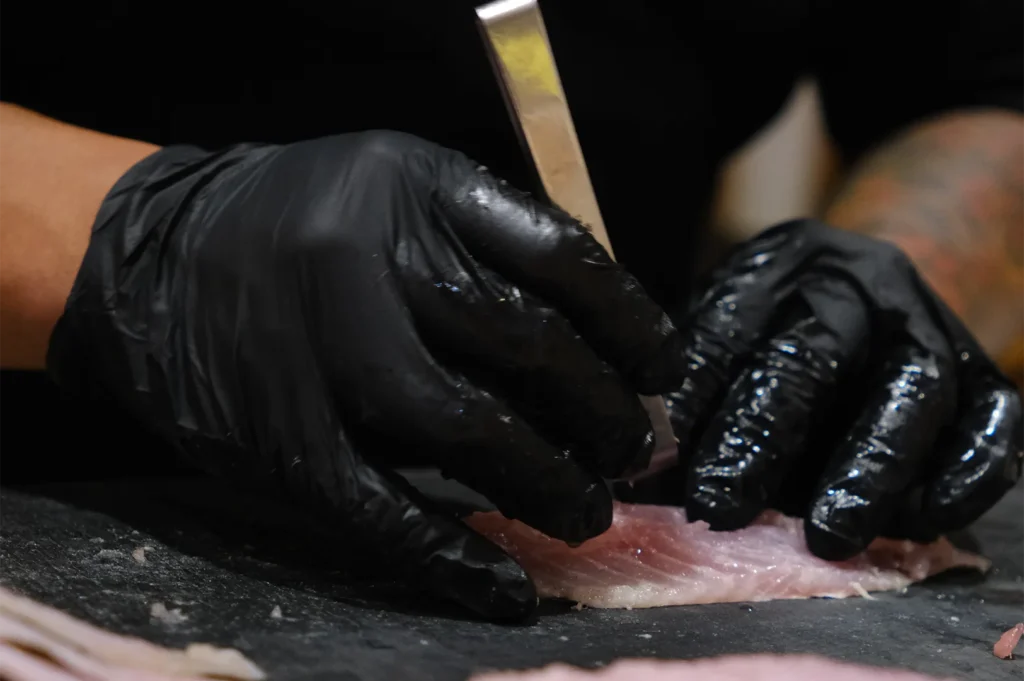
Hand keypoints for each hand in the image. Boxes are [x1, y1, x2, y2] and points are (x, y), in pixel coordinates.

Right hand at [46, 131, 684, 618]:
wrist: (153, 257)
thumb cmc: (301, 223)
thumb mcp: (398, 188)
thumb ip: (489, 246)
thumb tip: (604, 347)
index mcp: (414, 187)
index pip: (560, 256)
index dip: (631, 322)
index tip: (665, 369)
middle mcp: (367, 262)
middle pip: (525, 344)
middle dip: (602, 411)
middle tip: (634, 450)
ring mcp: (319, 354)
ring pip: (465, 429)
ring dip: (546, 482)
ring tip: (588, 511)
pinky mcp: (281, 440)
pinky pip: (381, 508)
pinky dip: (454, 558)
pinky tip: (509, 587)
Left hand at [623, 219, 1022, 559]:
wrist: (873, 287)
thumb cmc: (775, 329)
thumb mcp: (723, 335)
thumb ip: (691, 399)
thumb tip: (639, 484)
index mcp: (771, 269)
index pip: (725, 336)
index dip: (694, 408)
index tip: (662, 474)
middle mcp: (853, 285)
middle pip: (812, 358)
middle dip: (764, 439)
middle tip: (722, 510)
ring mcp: (927, 323)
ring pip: (911, 389)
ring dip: (868, 468)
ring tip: (828, 535)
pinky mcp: (986, 368)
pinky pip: (996, 421)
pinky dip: (966, 475)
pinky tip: (924, 519)